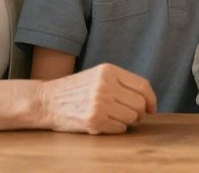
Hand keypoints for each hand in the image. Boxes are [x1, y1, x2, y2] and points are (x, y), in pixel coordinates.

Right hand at [38, 63, 156, 133]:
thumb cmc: (77, 90)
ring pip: (131, 117)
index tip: (151, 108)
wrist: (47, 100)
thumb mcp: (99, 76)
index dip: (151, 99)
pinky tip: (106, 123)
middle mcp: (105, 85)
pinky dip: (117, 129)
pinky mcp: (93, 120)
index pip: (142, 86)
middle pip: (139, 104)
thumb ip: (122, 83)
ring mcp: (99, 103)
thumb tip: (148, 102)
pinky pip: (119, 128)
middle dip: (139, 112)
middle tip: (131, 115)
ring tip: (115, 118)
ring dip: (127, 121)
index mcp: (109, 71)